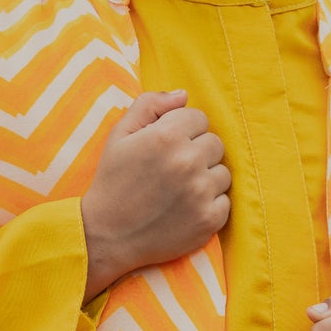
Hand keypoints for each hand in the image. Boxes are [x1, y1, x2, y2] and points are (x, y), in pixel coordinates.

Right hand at [80, 88, 230, 298]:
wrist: (105, 235)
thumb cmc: (112, 181)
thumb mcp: (120, 134)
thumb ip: (150, 104)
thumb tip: (183, 95)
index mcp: (167, 136)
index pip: (199, 118)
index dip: (182, 130)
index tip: (165, 147)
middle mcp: (188, 161)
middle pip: (214, 143)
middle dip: (196, 151)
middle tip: (172, 169)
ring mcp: (201, 192)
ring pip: (222, 172)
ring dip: (205, 178)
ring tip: (179, 190)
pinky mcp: (209, 220)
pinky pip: (225, 201)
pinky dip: (209, 204)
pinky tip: (185, 208)